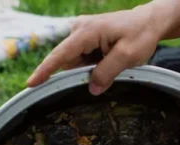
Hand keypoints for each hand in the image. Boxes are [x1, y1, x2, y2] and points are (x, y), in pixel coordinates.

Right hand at [26, 5, 163, 94]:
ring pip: (77, 62)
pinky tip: (109, 60)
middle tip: (109, 71)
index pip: (61, 54)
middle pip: (69, 62)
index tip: (31, 84)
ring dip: (91, 69)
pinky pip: (83, 59)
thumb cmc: (140, 35)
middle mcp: (79, 30)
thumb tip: (91, 88)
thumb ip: (108, 72)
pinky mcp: (86, 39)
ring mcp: (81, 33)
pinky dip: (94, 65)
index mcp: (87, 31)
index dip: (45, 71)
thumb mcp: (128, 56)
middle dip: (83, 73)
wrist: (149, 21)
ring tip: (113, 61)